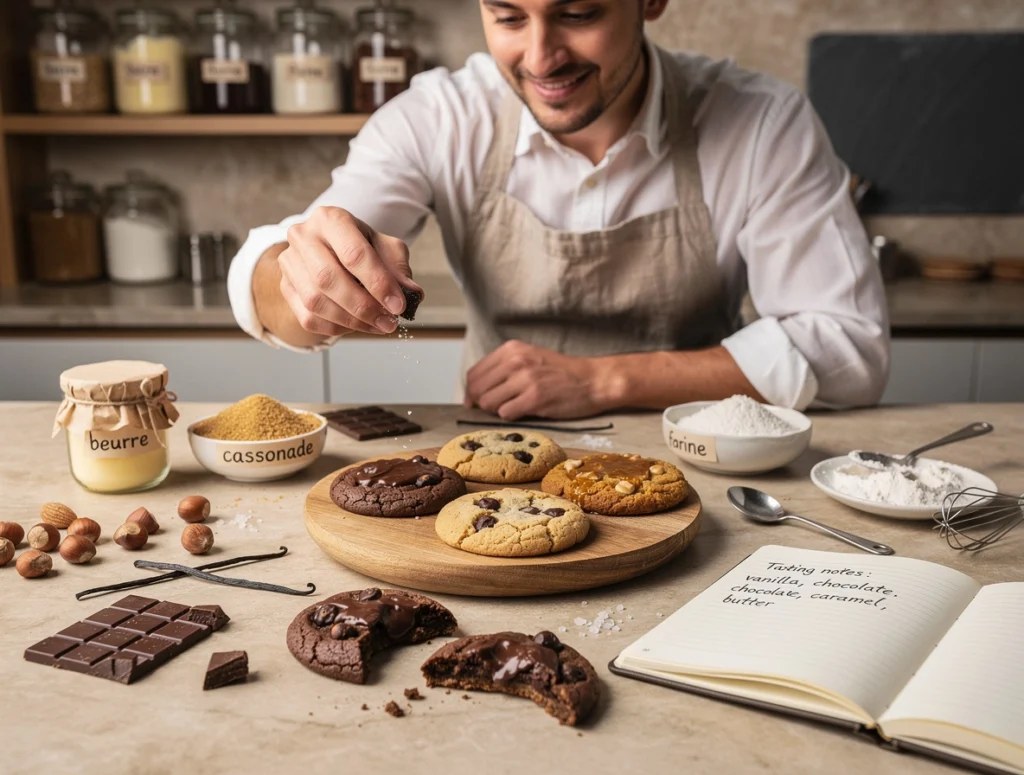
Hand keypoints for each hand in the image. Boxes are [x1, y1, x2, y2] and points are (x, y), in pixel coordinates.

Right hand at [278, 206, 422, 335]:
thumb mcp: (384, 248)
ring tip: (378, 325)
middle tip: (389, 321)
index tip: (398, 305)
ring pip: (316, 301)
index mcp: (330, 219)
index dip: (378, 283)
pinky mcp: (286, 287)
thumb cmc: (360, 247)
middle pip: (329, 278)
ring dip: (351, 321)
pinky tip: (358, 326)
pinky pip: (308, 317)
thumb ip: (398, 267)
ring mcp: (289, 262)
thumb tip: (412, 293)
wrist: (327, 251)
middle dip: (363, 306)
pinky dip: (336, 327)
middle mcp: (303, 236)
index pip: (353, 253)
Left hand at [464, 340, 618, 419]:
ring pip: (488, 403)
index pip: (474, 374)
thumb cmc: (561, 373)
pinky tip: (525, 412)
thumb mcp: (530, 358)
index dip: (471, 392)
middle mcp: (515, 361)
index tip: (474, 402)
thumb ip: (504, 369)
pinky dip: (511, 417)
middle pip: (477, 390)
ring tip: (514, 408)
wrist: (593, 380)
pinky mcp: (534, 398)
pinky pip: (505, 414)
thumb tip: (476, 392)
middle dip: (481, 404)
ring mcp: (525, 379)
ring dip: (497, 411)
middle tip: (494, 410)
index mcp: (511, 349)